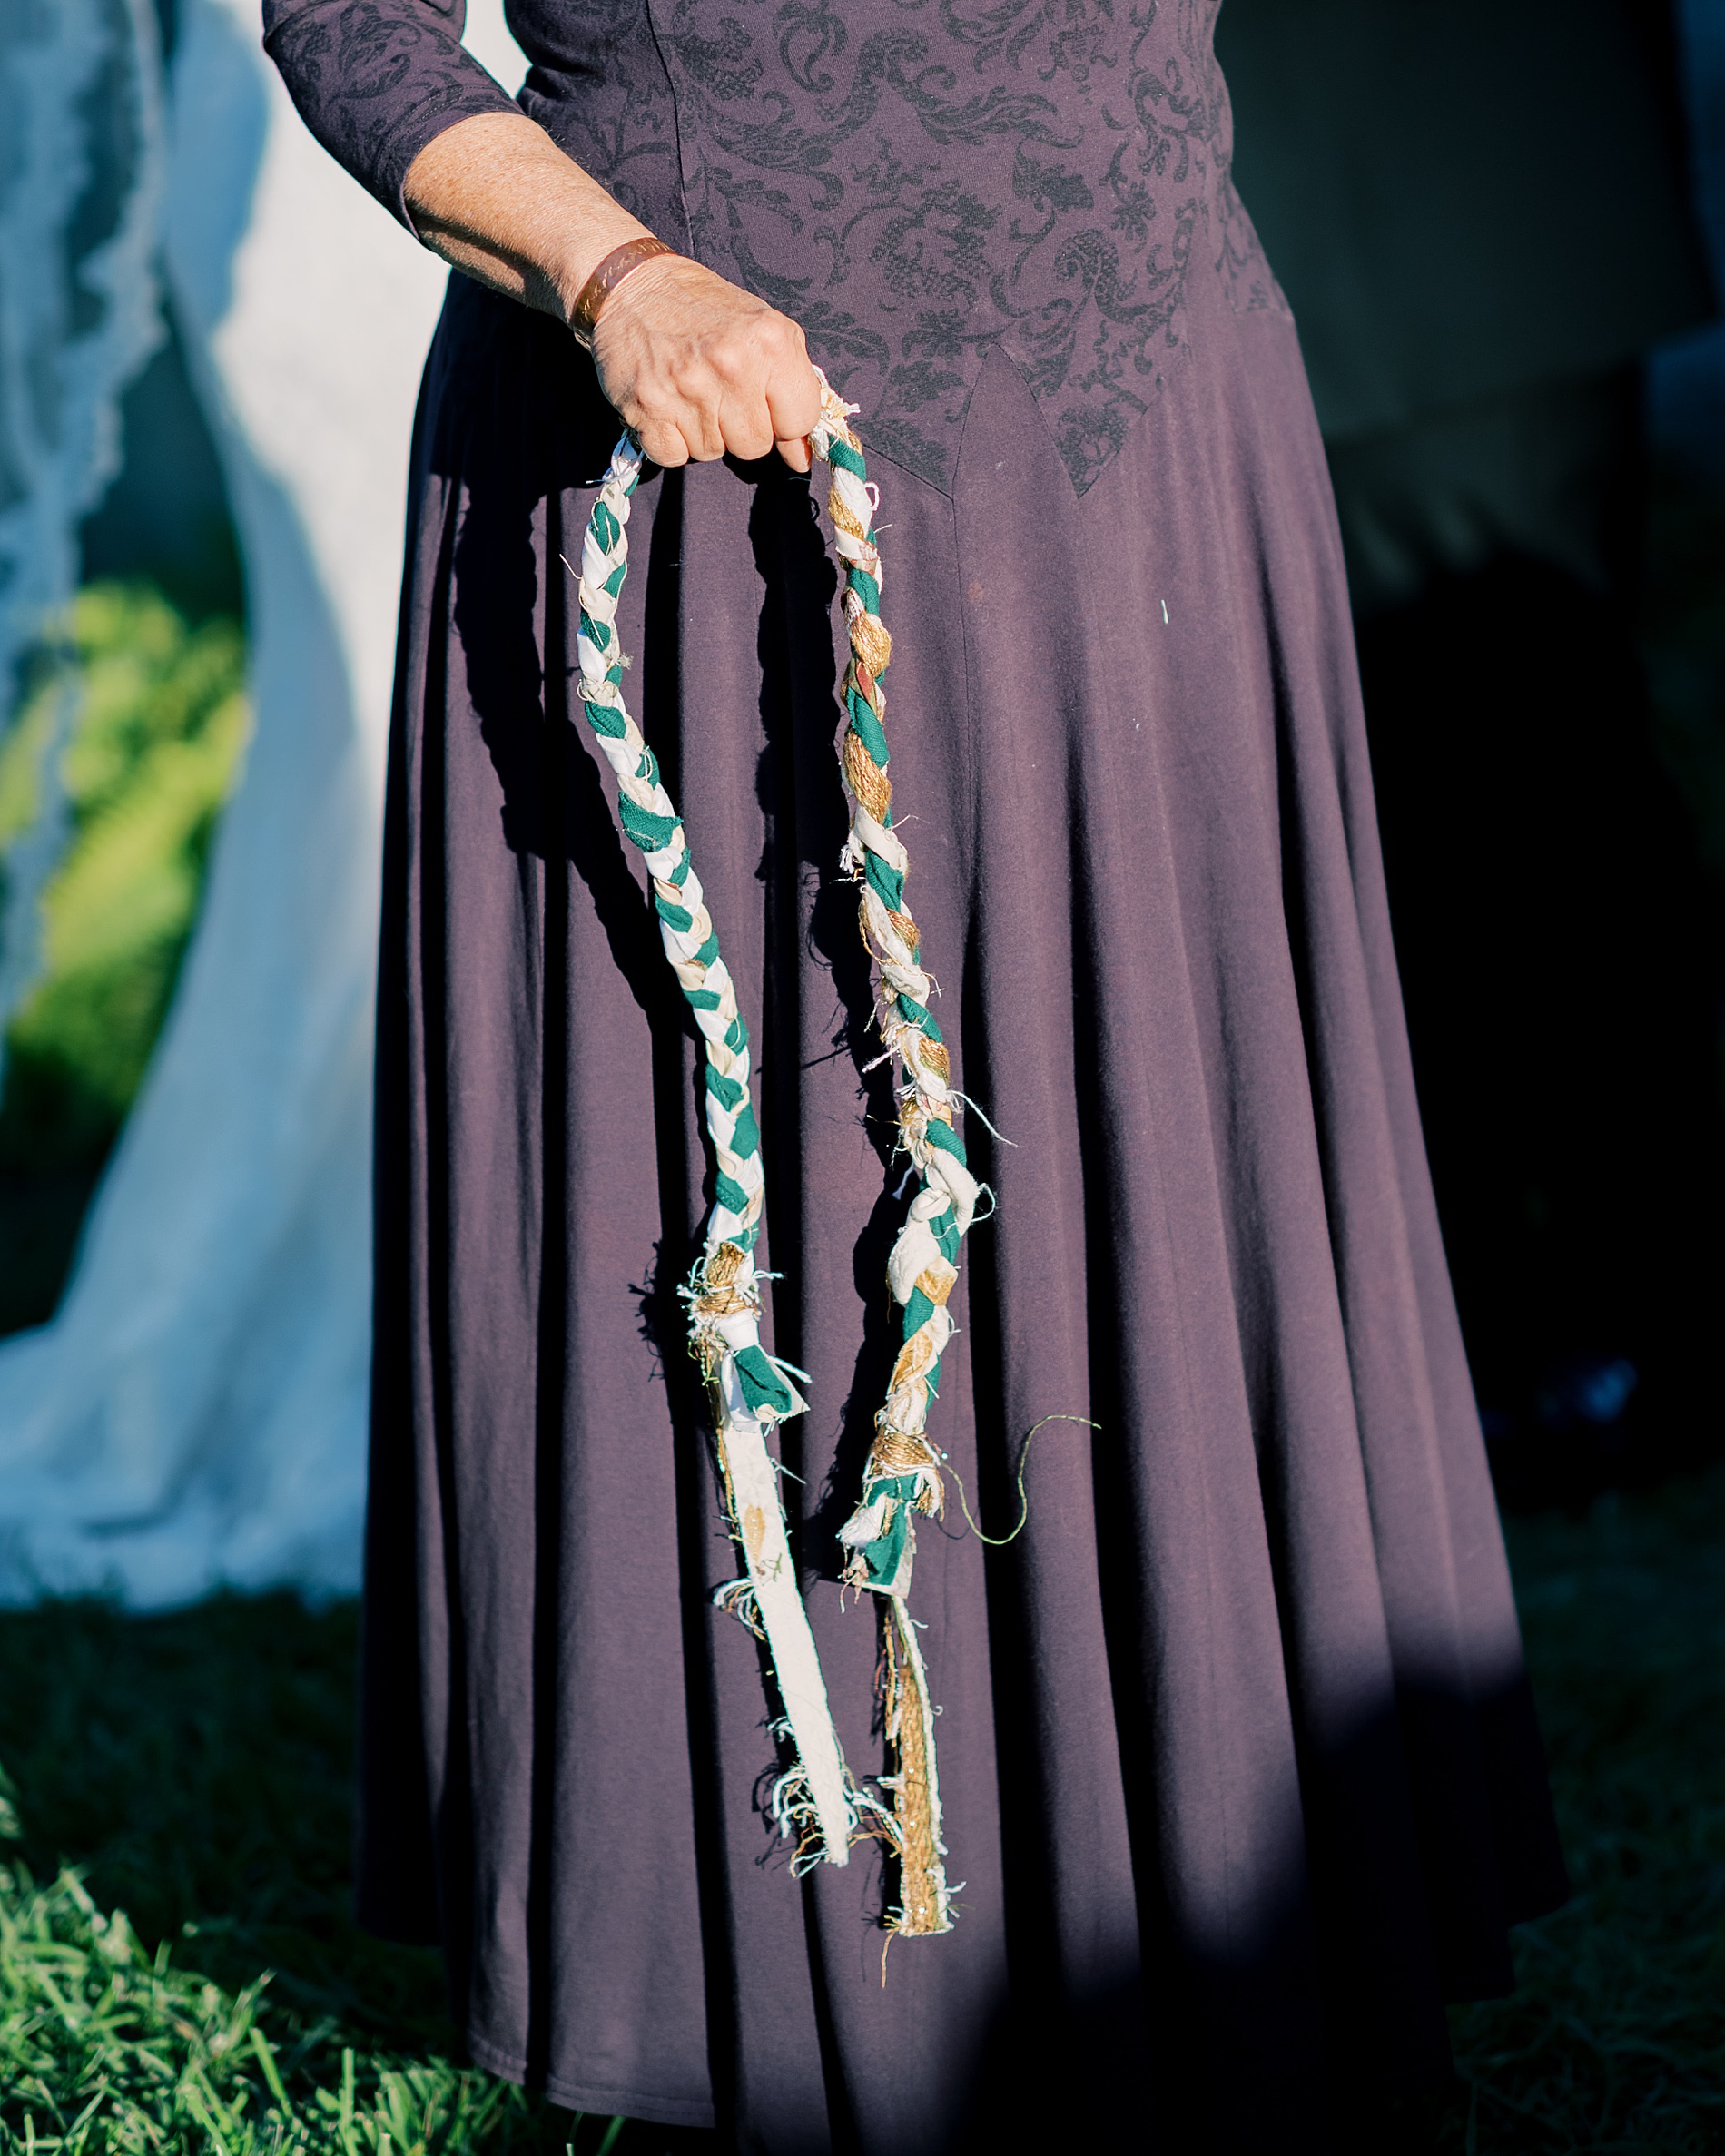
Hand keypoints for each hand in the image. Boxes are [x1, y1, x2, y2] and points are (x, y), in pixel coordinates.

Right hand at [588, 253, 820, 472]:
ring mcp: (688, 387)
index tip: (767, 408)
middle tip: (720, 393)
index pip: (800, 420)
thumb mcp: (763, 331)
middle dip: (741, 428)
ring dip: (703, 432)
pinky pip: (674, 456)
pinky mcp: (649, 407)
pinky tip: (668, 406)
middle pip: (755, 445)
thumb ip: (791, 389)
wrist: (634, 286)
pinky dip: (670, 440)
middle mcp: (732, 364)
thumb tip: (801, 456)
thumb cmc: (703, 310)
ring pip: (713, 453)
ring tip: (690, 393)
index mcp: (771, 342)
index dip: (786, 422)